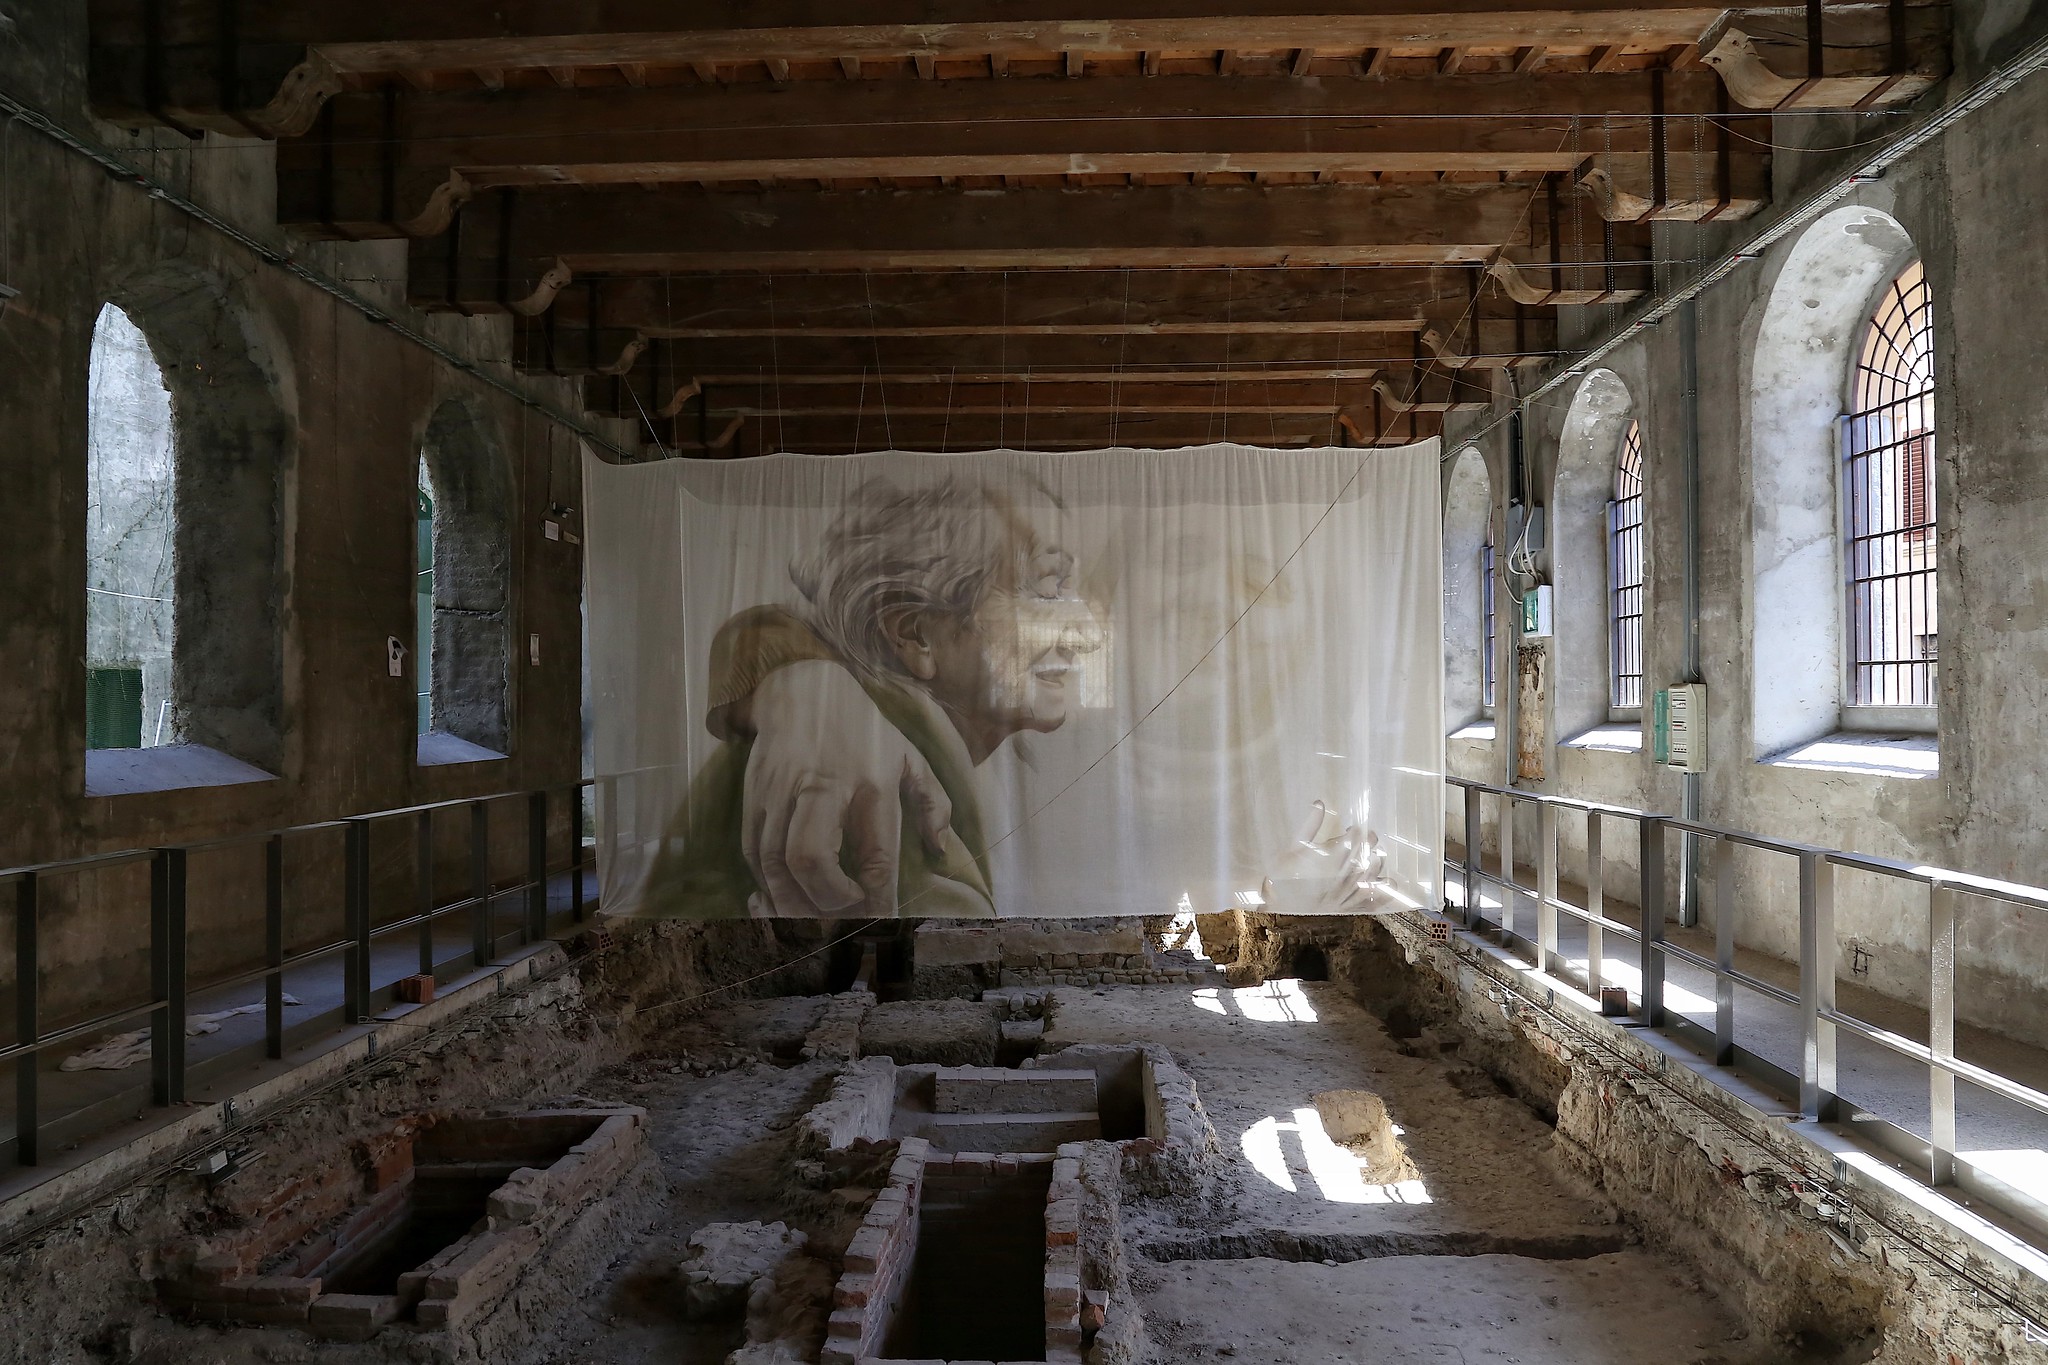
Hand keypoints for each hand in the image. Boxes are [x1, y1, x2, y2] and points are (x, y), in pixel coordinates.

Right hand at [740, 660, 954, 916]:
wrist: (802, 691)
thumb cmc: (863, 732)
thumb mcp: (909, 756)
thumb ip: (933, 803)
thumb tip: (940, 850)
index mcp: (871, 781)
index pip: (875, 854)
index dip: (875, 896)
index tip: (877, 910)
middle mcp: (821, 786)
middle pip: (810, 859)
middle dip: (826, 901)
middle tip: (842, 910)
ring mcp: (781, 792)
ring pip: (774, 863)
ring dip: (792, 901)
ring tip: (814, 913)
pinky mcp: (752, 797)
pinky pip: (753, 854)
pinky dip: (766, 884)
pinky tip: (784, 896)